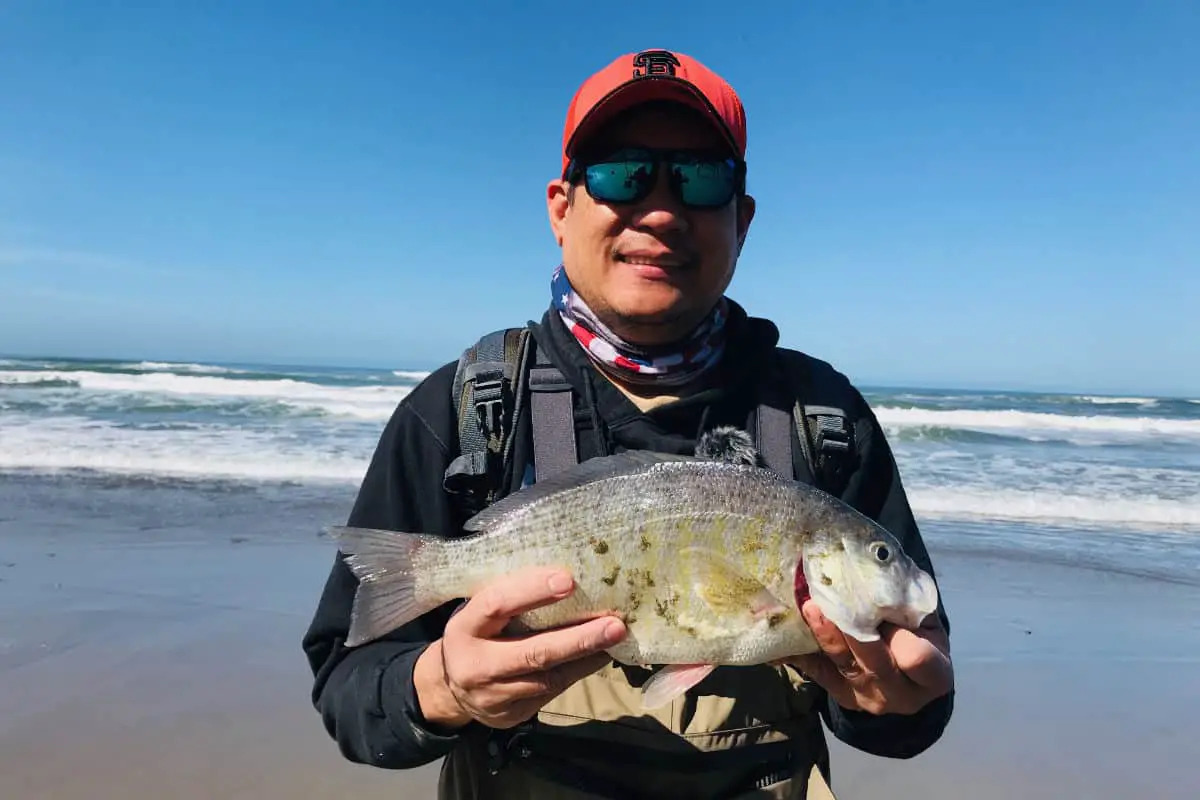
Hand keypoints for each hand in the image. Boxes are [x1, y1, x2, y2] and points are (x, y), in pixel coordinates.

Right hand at [413, 566, 625, 730]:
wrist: (451, 688)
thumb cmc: (477, 634)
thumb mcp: (480, 612)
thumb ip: (511, 597)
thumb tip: (566, 575)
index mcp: (466, 627)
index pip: (497, 604)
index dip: (531, 591)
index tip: (568, 580)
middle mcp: (476, 665)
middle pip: (533, 652)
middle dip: (578, 638)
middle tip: (615, 625)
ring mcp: (493, 695)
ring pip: (548, 678)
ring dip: (587, 657)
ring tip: (615, 639)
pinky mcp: (510, 716)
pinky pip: (551, 694)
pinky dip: (578, 672)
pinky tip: (598, 656)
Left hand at [781, 600, 952, 715]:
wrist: (908, 678)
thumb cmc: (920, 638)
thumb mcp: (928, 624)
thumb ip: (910, 604)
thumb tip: (879, 569)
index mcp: (934, 676)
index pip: (918, 659)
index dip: (901, 638)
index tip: (884, 612)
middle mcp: (901, 694)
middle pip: (873, 661)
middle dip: (852, 630)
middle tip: (832, 600)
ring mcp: (868, 698)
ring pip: (842, 664)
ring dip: (824, 633)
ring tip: (810, 607)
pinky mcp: (841, 697)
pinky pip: (817, 673)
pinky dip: (800, 653)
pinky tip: (784, 636)